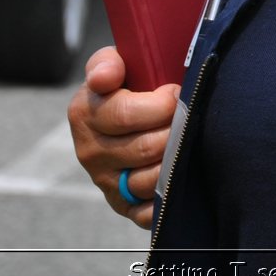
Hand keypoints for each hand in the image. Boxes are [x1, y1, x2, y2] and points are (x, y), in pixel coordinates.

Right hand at [67, 46, 179, 228]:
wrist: (131, 116)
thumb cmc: (129, 84)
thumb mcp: (114, 64)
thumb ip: (107, 63)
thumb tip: (104, 79)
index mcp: (85, 114)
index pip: (126, 114)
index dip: (161, 104)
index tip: (177, 92)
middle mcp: (90, 153)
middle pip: (145, 148)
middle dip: (175, 130)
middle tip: (190, 116)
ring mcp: (106, 183)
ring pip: (151, 180)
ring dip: (176, 160)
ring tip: (187, 140)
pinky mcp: (124, 206)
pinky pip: (149, 212)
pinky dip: (168, 198)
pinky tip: (180, 176)